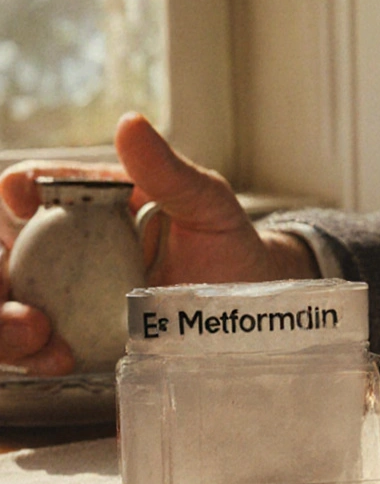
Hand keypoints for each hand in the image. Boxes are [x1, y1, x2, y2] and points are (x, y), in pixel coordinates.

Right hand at [0, 112, 318, 373]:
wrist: (251, 305)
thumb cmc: (226, 243)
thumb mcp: (207, 203)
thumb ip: (169, 173)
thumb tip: (131, 125)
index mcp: (85, 202)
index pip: (27, 188)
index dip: (15, 193)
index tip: (23, 201)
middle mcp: (60, 246)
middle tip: (22, 299)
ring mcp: (61, 294)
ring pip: (5, 304)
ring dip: (4, 325)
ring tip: (38, 334)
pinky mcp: (73, 338)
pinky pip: (31, 348)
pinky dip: (31, 355)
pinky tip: (58, 358)